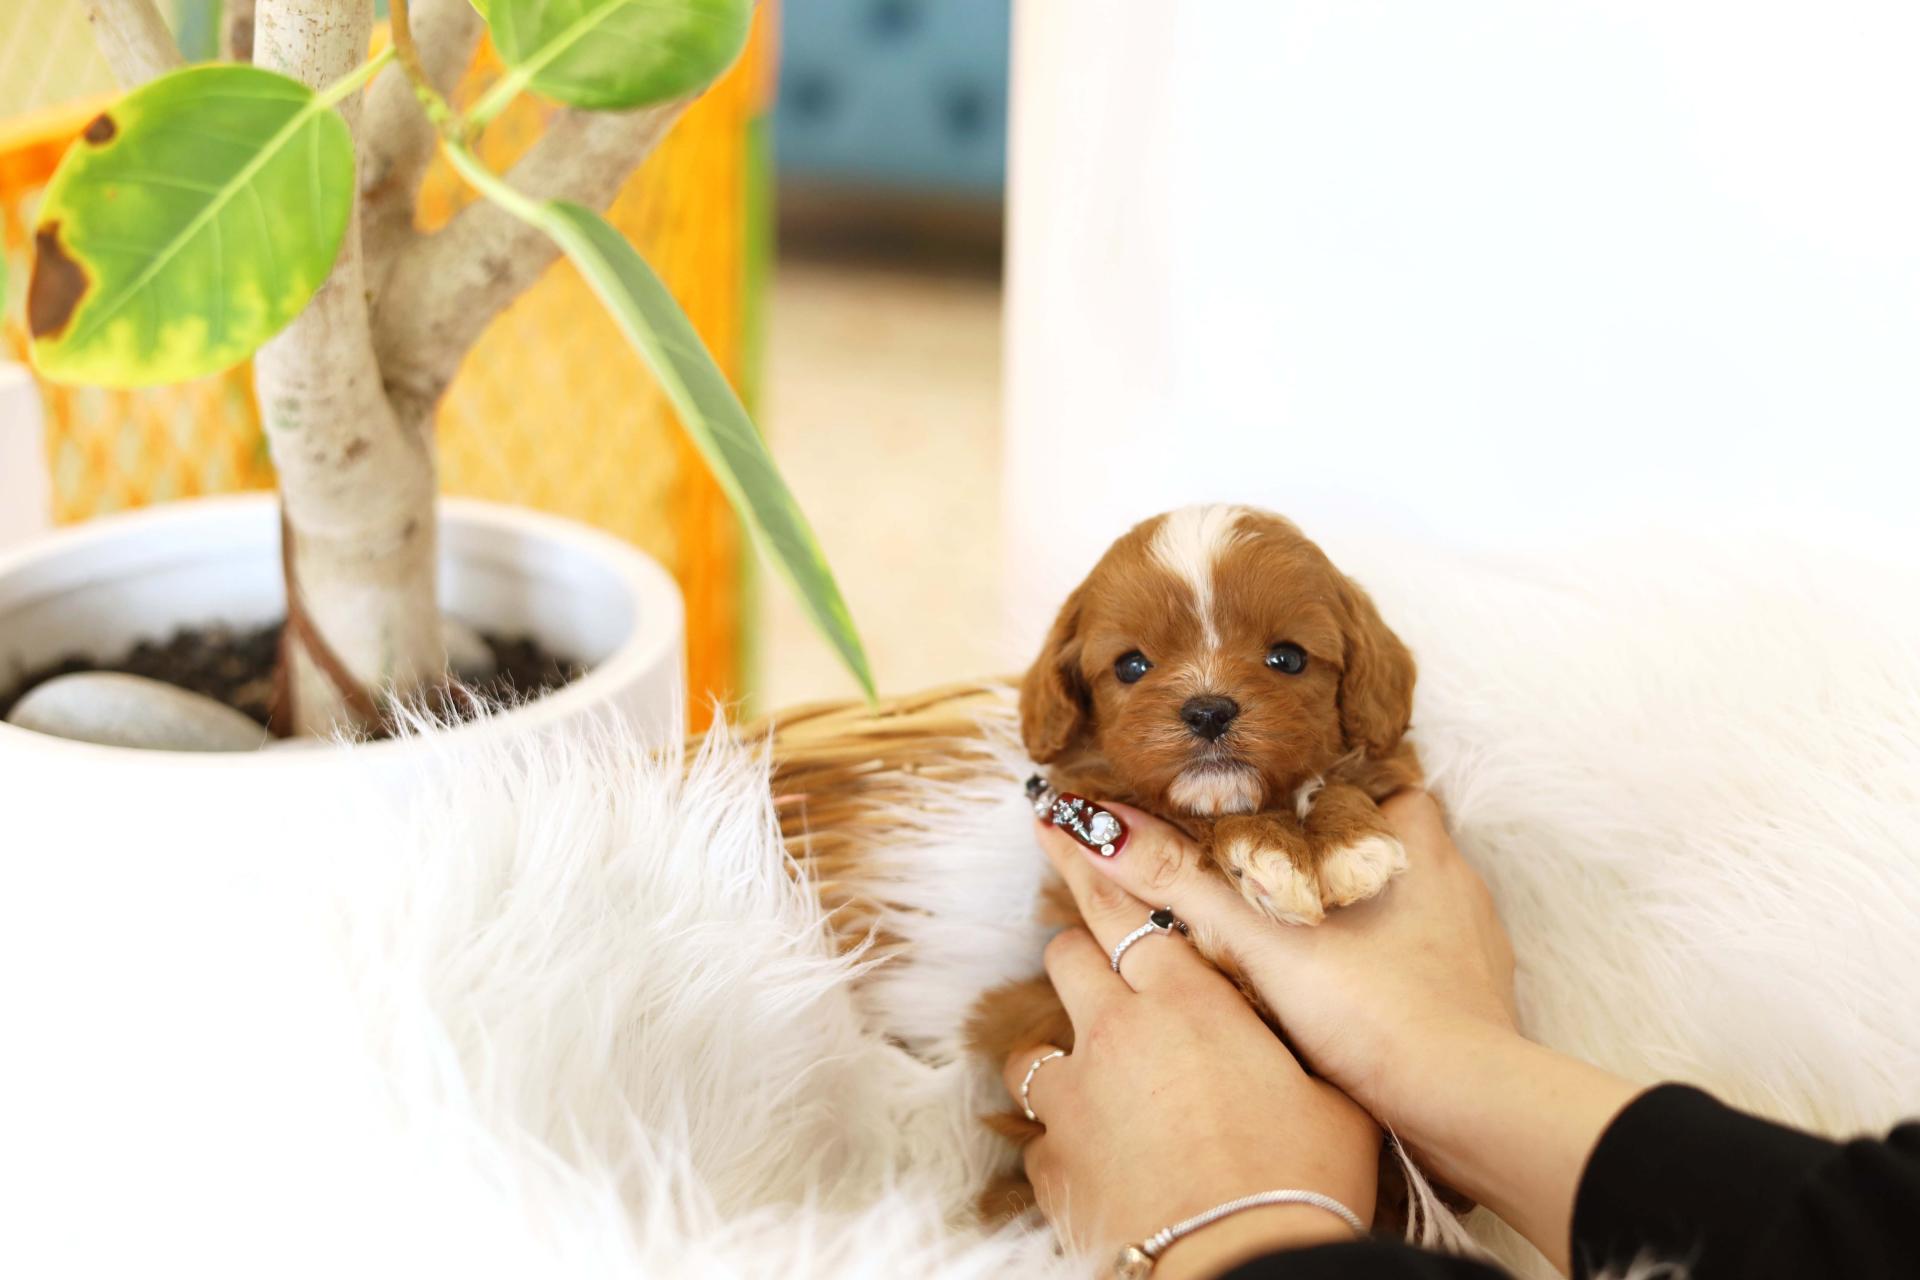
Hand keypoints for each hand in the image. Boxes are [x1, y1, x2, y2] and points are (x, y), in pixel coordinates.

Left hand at [1004, 824, 1378, 1278]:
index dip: (1100, 870)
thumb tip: (1300, 1034)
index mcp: (1189, 1000)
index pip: (1131, 908)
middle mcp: (1117, 1031)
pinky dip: (1060, 1144)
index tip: (1065, 827)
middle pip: (1069, 956)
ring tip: (1089, 1082)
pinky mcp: (1051, 1162)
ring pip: (1031, 1047)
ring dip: (1057, 1056)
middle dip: (1084, 960)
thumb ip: (1293, 1049)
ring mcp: (1074, 1097)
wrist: (1244, 1267)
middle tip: (1108, 982)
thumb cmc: (1301, 1182)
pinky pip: (1039, 1136)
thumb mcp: (1330, 1098)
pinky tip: (1094, 1163)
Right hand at [1039, 790, 1515, 1130]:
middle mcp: (1452, 874)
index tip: (1277, 809)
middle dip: (1332, 852)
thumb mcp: (1259, 938)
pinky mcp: (1479, 992)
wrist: (1465, 1104)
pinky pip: (1427, 956)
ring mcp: (1472, 937)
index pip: (1372, 777)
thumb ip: (1177, 880)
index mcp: (1409, 836)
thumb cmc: (1374, 1008)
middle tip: (1277, 875)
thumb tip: (1094, 828)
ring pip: (1407, 898)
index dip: (1322, 790)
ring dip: (1360, 909)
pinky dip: (1388, 963)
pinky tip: (1350, 990)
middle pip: (1386, 836)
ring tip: (1302, 934)